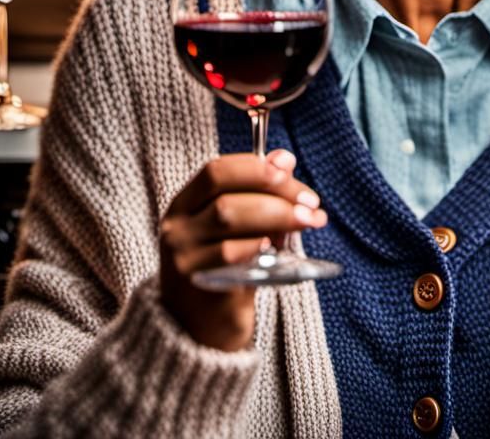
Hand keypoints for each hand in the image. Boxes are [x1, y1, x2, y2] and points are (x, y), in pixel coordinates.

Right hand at [159, 148, 326, 350]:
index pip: (216, 171)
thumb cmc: (225, 269)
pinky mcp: (198, 285)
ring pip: (229, 219)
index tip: (290, 170)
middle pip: (227, 196)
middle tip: (312, 204)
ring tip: (309, 221)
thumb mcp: (236, 227)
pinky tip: (278, 248)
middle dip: (277, 194)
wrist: (197, 332)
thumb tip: (284, 157)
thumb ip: (257, 191)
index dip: (257, 167)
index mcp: (184, 206)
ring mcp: (184, 258)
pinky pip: (231, 255)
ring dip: (278, 215)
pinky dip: (260, 244)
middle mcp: (177, 229)